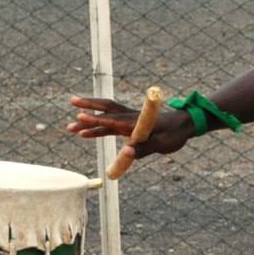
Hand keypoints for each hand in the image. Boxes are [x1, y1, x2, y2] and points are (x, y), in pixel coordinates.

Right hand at [65, 95, 194, 154]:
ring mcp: (129, 120)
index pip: (114, 120)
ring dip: (89, 121)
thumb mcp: (163, 144)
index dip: (97, 120)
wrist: (184, 125)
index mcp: (137, 122)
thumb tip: (128, 153)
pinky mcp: (130, 125)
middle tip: (71, 101)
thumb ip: (145, 148)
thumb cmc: (174, 134)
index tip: (80, 117)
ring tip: (69, 127)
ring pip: (105, 117)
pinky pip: (110, 126)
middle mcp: (131, 118)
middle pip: (106, 109)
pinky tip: (85, 135)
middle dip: (88, 106)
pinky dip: (98, 129)